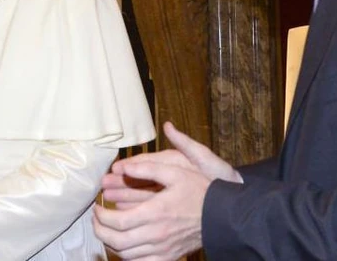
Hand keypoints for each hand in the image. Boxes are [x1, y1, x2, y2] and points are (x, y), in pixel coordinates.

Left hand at [94, 160, 209, 259]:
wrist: (223, 215)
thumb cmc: (198, 191)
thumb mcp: (174, 171)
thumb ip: (146, 168)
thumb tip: (122, 166)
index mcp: (155, 212)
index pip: (118, 221)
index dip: (101, 216)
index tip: (97, 207)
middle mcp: (157, 234)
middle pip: (117, 241)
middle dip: (100, 230)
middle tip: (96, 218)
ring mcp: (163, 249)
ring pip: (126, 255)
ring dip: (110, 243)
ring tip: (106, 229)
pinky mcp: (169, 257)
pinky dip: (127, 257)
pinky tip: (124, 245)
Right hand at [102, 122, 240, 209]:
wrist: (232, 199)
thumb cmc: (219, 175)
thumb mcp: (202, 156)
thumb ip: (184, 142)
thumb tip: (168, 125)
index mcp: (173, 162)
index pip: (146, 162)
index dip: (130, 165)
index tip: (115, 169)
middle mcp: (168, 176)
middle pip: (140, 179)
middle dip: (122, 182)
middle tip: (103, 185)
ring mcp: (169, 191)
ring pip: (141, 193)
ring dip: (124, 195)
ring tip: (107, 197)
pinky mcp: (170, 204)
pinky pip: (149, 206)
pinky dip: (136, 207)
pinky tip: (123, 210)